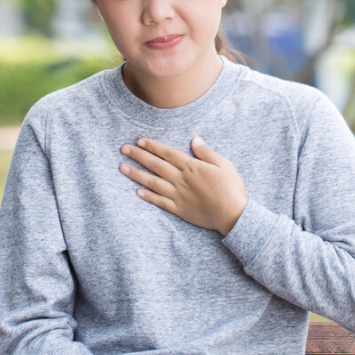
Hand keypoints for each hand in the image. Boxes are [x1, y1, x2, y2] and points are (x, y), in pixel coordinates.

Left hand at [120, 136, 247, 234]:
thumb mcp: (224, 165)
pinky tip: (137, 191)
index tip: (139, 141)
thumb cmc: (231, 188)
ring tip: (123, 168)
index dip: (152, 146)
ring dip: (137, 174)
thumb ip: (207, 152)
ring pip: (153, 182)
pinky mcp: (179, 209)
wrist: (232, 214)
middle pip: (155, 165)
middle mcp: (181, 179)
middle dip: (138, 156)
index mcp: (191, 167)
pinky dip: (148, 196)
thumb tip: (194, 140)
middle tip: (123, 149)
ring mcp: (178, 195)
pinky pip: (159, 202)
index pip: (167, 153)